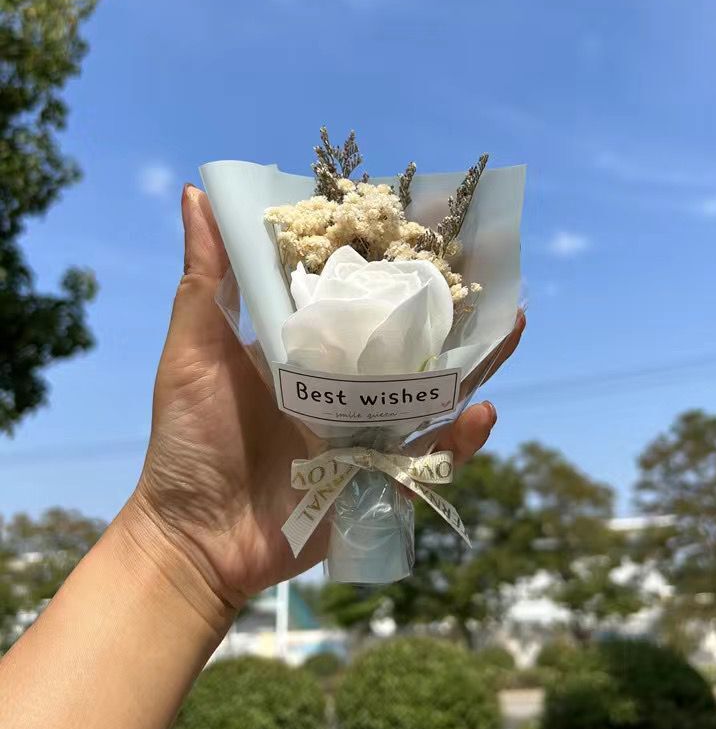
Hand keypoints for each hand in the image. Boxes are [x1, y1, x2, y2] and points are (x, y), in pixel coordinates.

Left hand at [126, 186, 524, 611]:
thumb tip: (197, 192)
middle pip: (406, 338)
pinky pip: (429, 455)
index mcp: (306, 347)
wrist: (197, 536)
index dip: (390, 262)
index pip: (357, 295)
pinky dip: (461, 439)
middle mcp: (343, 382)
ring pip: (431, 389)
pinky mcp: (378, 474)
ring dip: (475, 361)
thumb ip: (205, 280)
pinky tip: (483, 412)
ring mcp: (365, 428)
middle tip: (489, 271)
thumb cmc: (189, 439)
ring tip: (512, 325)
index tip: (421, 225)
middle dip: (448, 306)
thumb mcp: (194, 350)